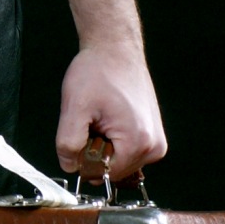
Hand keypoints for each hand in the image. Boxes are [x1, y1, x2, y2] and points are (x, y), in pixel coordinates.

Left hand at [55, 44, 166, 181]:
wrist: (115, 50)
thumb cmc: (98, 72)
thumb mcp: (74, 107)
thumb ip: (68, 143)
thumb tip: (70, 166)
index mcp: (138, 143)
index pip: (102, 174)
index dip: (84, 158)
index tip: (84, 131)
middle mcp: (154, 147)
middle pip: (112, 170)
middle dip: (95, 151)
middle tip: (92, 121)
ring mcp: (156, 142)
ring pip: (118, 162)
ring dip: (103, 146)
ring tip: (102, 118)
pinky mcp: (153, 135)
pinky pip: (126, 152)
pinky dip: (113, 140)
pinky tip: (109, 118)